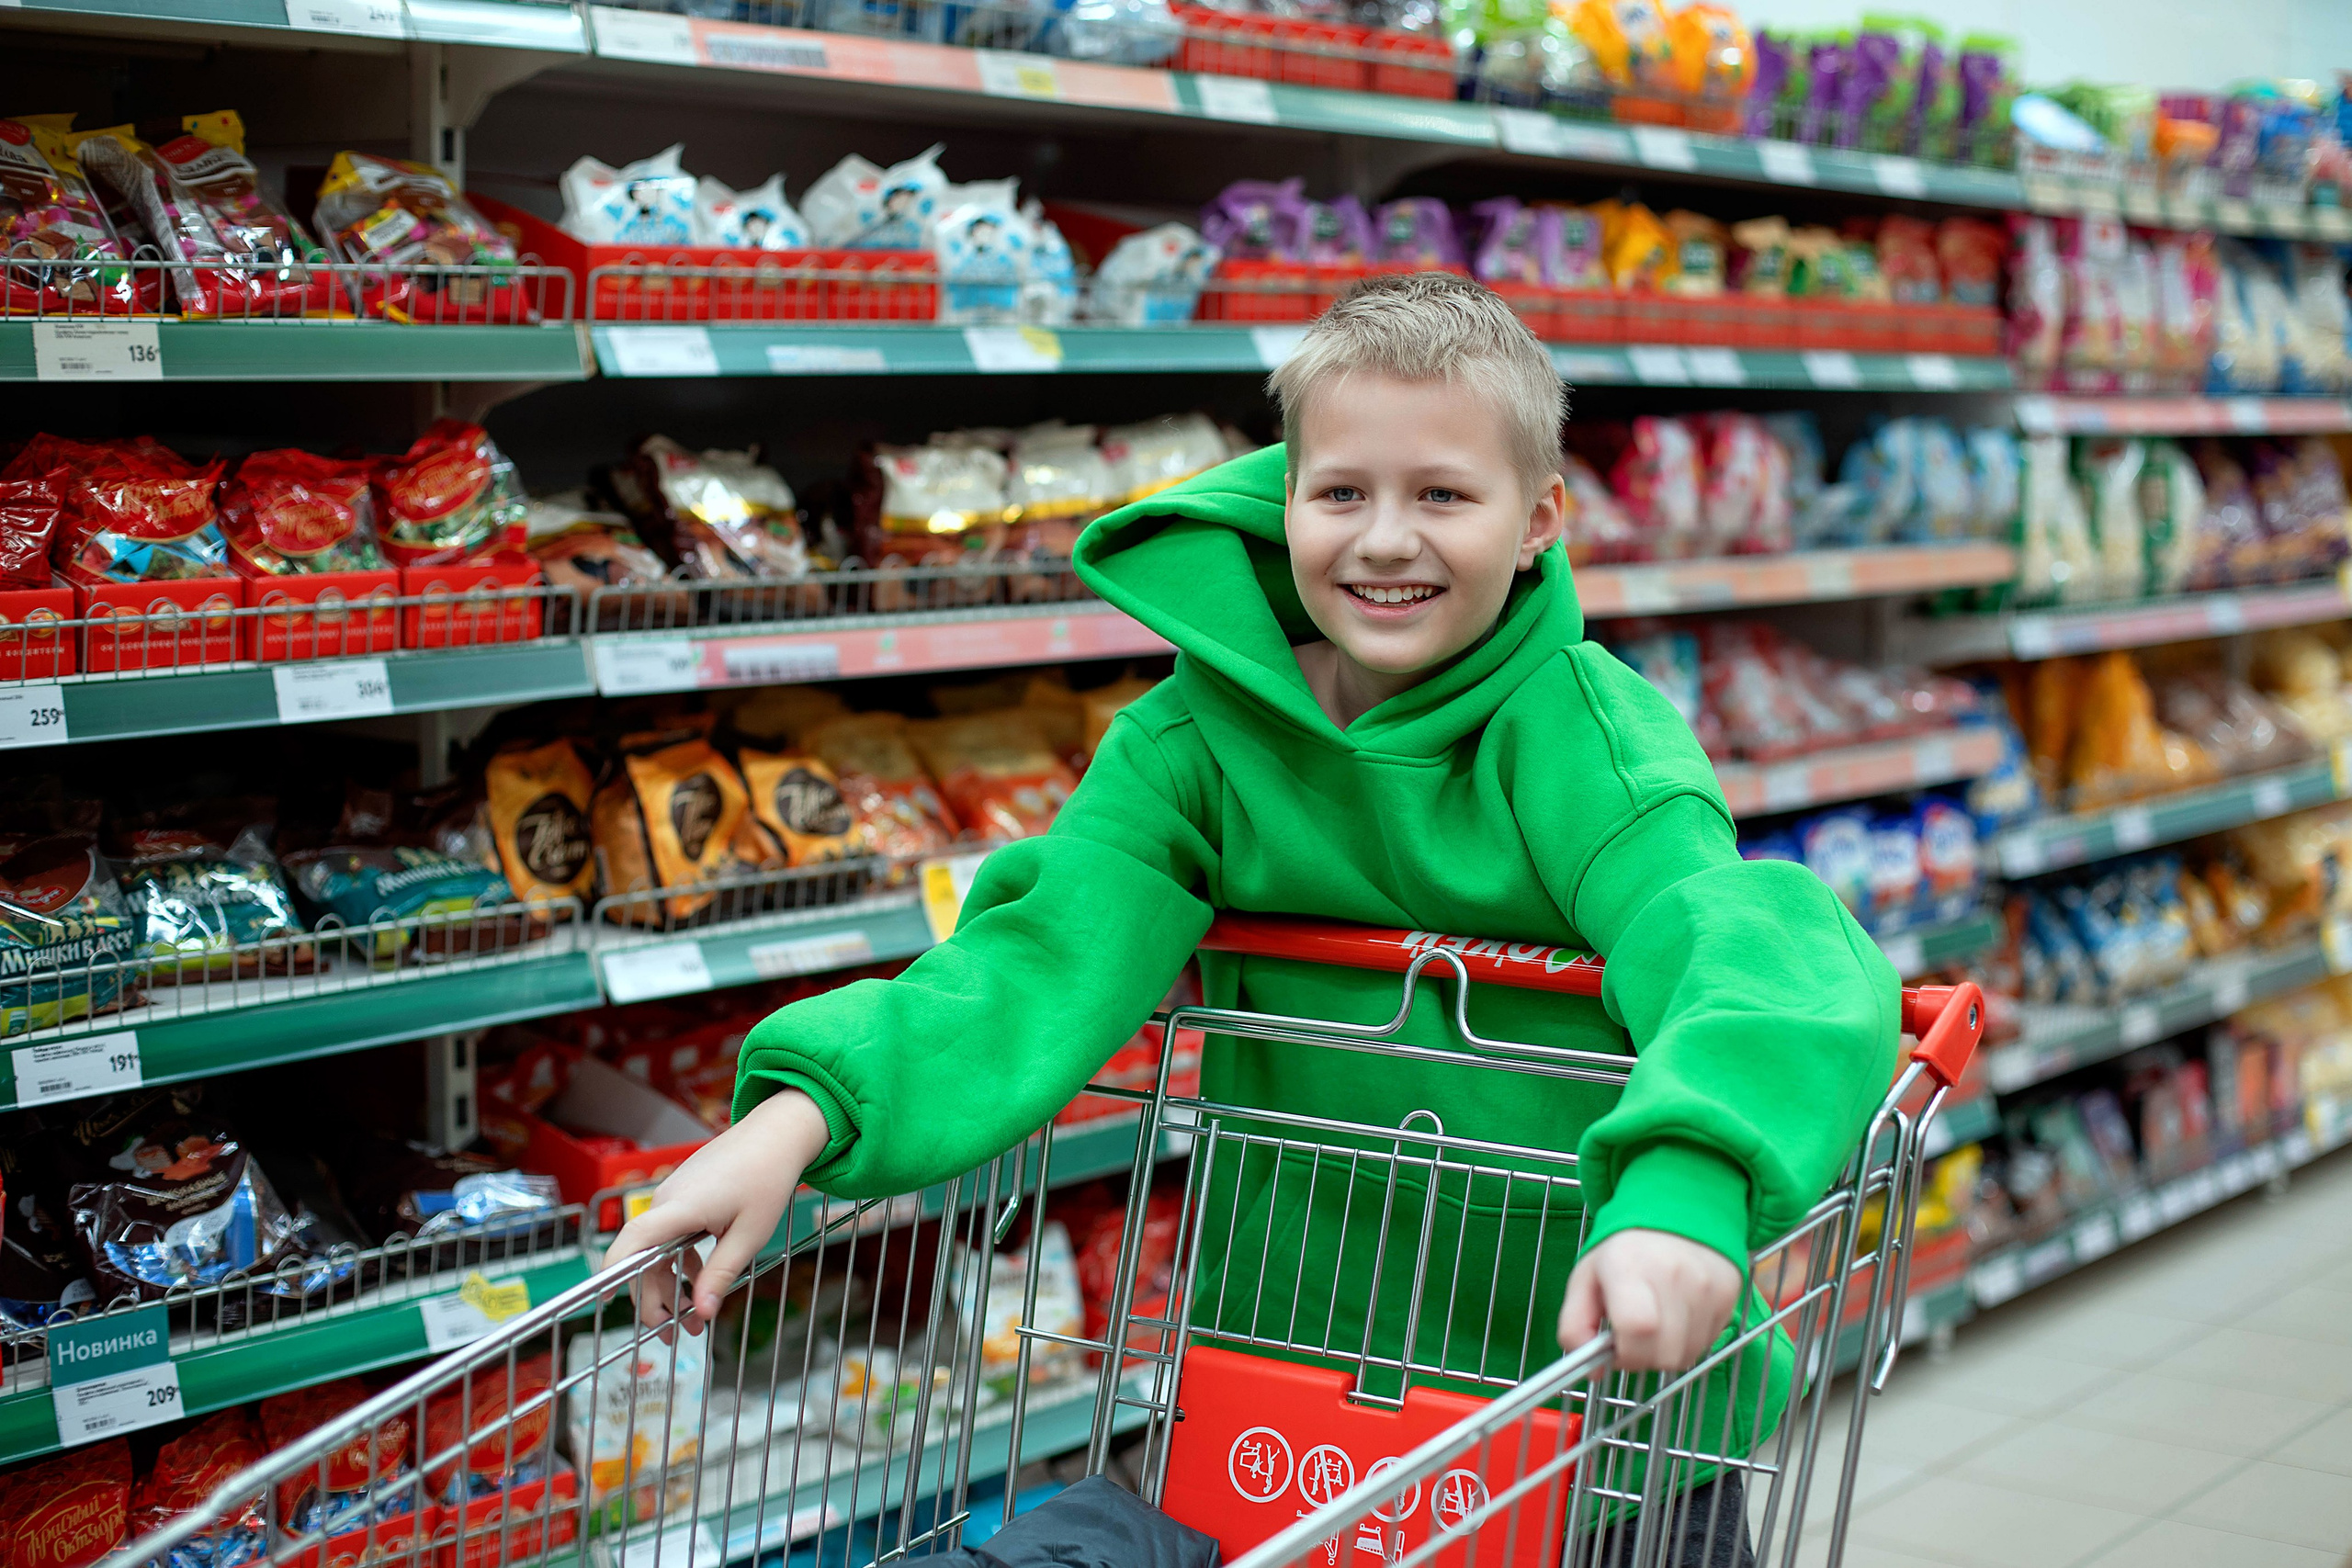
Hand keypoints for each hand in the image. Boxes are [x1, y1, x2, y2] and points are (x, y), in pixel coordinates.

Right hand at [600, 1088, 830, 1332]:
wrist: (777, 1133)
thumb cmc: (767, 1178)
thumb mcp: (749, 1234)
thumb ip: (721, 1273)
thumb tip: (702, 1313)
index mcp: (680, 1208)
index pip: (632, 1243)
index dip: (613, 1273)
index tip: (605, 1302)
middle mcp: (667, 1201)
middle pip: (643, 1257)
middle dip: (655, 1301)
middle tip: (674, 1336)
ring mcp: (673, 1196)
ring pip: (657, 1249)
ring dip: (669, 1285)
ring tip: (692, 1318)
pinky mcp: (684, 1194)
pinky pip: (669, 1234)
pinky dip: (679, 1261)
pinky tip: (697, 1279)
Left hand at [1557, 1229, 1742, 1372]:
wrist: (1674, 1213)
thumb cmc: (1623, 1252)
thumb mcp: (1585, 1280)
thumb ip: (1575, 1326)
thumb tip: (1592, 1371)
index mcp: (1629, 1265)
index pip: (1637, 1328)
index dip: (1624, 1351)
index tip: (1615, 1344)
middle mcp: (1673, 1274)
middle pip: (1663, 1353)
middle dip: (1642, 1356)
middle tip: (1633, 1334)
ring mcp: (1706, 1285)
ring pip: (1685, 1356)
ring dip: (1665, 1350)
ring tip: (1656, 1320)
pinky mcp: (1728, 1295)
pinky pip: (1706, 1344)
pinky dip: (1688, 1341)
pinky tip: (1677, 1315)